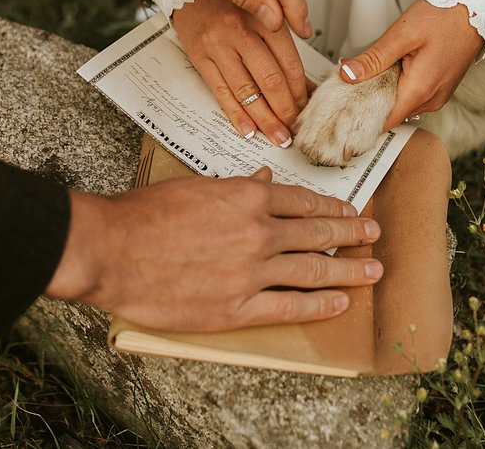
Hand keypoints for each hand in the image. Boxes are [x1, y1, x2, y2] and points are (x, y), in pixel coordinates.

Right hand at [46, 169, 382, 331]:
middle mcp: (258, 232)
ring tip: (372, 271)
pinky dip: (319, 305)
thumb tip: (263, 177)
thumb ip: (234, 186)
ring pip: (313, 269)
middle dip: (351, 234)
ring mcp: (252, 271)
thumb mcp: (194, 187)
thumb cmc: (144, 215)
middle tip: (373, 236)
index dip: (331, 207)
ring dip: (348, 270)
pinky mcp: (238, 307)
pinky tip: (339, 303)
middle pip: (317, 232)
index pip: (302, 201)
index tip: (349, 211)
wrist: (112, 250)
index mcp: (246, 198)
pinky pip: (290, 306)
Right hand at [172, 0, 307, 146]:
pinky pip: (220, 92)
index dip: (300, 91)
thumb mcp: (264, 9)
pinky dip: (236, 114)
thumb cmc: (231, 0)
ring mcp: (218, 45)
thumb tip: (305, 84)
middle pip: (270, 80)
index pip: (289, 62)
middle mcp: (240, 30)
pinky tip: (248, 130)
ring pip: (247, 91)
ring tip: (278, 136)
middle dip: (286, 110)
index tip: (306, 107)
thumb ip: (285, 43)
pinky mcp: (199, 57)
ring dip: (265, 119)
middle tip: (295, 128)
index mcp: (263, 16)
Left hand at [337, 0, 483, 129]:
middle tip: (355, 76)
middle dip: (371, 99)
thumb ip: (373, 59)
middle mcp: (431, 100)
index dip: (362, 115)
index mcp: (420, 90)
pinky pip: (414, 96)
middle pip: (392, 114)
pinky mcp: (440, 89)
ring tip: (376, 68)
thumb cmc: (445, 16)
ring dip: (386, 91)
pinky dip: (400, 86)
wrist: (478, 8)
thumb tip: (348, 75)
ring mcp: (438, 96)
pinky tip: (394, 67)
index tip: (346, 103)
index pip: (384, 122)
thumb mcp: (402, 34)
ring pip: (402, 105)